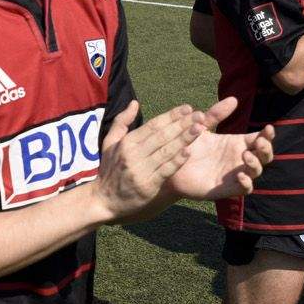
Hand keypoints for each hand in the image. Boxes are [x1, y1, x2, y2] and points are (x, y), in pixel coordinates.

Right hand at [91, 101, 201, 222]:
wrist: (104, 200)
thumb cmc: (109, 169)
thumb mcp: (109, 143)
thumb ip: (121, 122)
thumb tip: (134, 103)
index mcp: (126, 142)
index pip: (153, 125)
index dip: (171, 115)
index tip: (187, 108)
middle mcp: (133, 155)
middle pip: (162, 136)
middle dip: (182, 124)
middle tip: (199, 115)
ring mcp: (140, 170)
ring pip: (166, 151)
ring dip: (184, 139)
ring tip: (200, 129)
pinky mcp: (147, 186)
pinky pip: (165, 171)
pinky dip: (177, 161)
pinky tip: (189, 152)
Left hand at [163, 98, 275, 200]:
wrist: (170, 166)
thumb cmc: (187, 146)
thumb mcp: (201, 128)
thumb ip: (216, 114)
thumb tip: (234, 99)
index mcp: (236, 143)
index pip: (259, 139)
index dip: (267, 135)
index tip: (268, 128)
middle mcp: (238, 159)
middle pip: (264, 155)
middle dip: (266, 148)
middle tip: (260, 142)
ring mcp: (234, 174)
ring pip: (257, 171)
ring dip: (256, 164)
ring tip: (246, 156)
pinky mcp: (226, 189)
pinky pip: (245, 189)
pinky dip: (246, 183)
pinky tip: (240, 176)